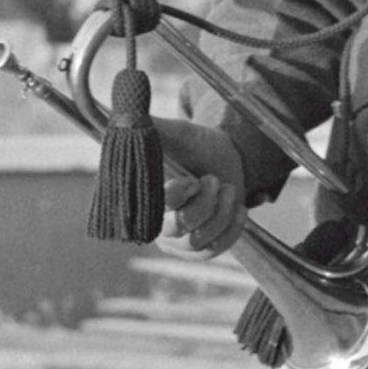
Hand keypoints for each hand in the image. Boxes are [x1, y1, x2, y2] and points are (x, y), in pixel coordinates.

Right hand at [152, 117, 246, 257]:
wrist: (222, 161)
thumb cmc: (195, 146)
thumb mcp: (178, 133)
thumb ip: (154, 128)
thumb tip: (129, 118)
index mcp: (142, 196)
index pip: (153, 207)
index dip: (176, 196)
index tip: (192, 181)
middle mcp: (154, 223)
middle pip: (178, 229)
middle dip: (204, 205)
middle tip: (215, 180)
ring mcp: (176, 241)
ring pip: (198, 241)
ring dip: (221, 213)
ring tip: (228, 188)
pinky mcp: (198, 250)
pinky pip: (214, 250)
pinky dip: (231, 230)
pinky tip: (238, 209)